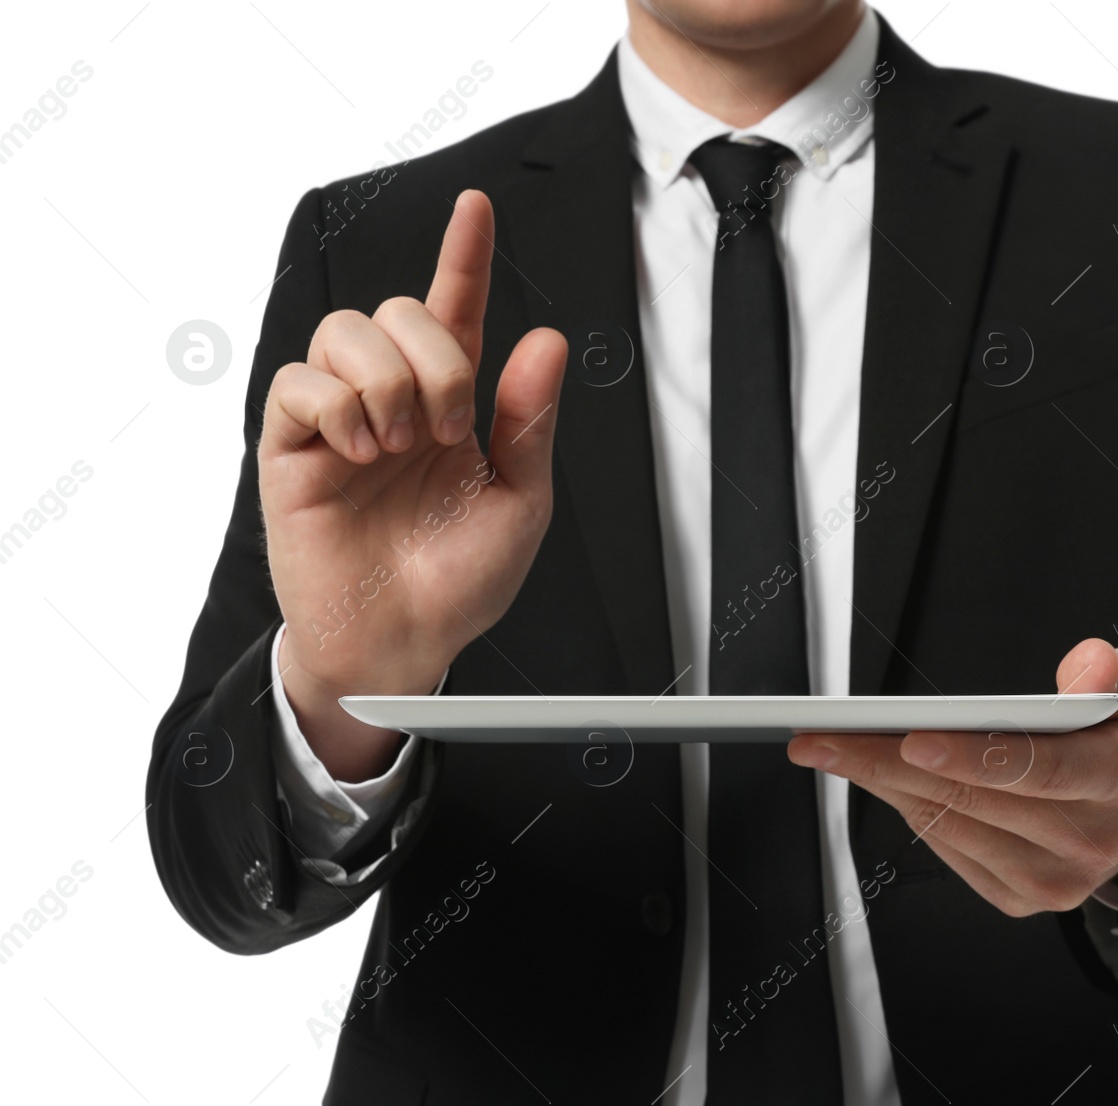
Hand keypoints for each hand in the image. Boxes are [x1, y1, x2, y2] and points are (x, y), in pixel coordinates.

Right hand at [260, 190, 566, 779]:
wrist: (403, 642)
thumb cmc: (460, 578)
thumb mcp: (520, 501)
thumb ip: (529, 421)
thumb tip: (547, 339)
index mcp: (453, 405)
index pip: (457, 313)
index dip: (465, 256)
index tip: (477, 206)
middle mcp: (394, 399)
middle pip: (396, 310)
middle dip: (434, 357)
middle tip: (446, 429)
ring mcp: (340, 419)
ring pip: (344, 333)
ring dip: (386, 383)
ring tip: (397, 447)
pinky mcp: (290, 447)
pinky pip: (297, 383)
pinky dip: (336, 407)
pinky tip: (359, 453)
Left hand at [788, 639, 1117, 916]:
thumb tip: (1082, 670)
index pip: (1043, 771)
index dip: (974, 758)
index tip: (912, 740)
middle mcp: (1091, 841)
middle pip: (974, 799)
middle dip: (888, 762)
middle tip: (824, 735)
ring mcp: (1054, 880)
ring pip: (949, 824)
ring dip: (883, 784)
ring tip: (832, 747)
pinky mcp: (1022, 898)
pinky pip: (947, 847)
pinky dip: (909, 807)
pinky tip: (879, 776)